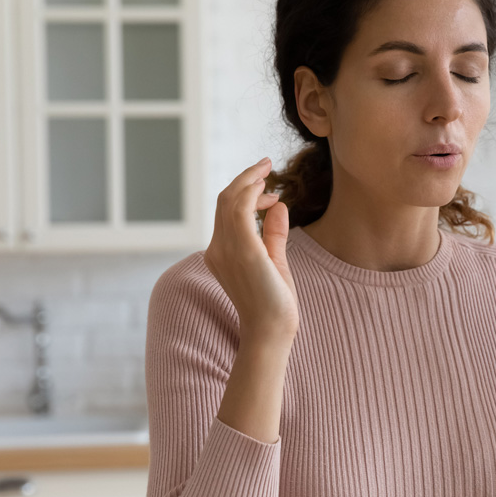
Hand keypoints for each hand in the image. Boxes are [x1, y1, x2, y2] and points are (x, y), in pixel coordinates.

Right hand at [204, 157, 298, 338]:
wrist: (272, 332)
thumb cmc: (274, 304)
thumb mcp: (275, 262)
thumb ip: (273, 234)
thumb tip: (278, 205)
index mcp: (220, 253)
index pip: (226, 212)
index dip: (245, 193)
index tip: (269, 190)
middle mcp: (217, 249)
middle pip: (225, 201)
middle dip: (245, 179)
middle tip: (266, 165)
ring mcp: (227, 250)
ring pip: (230, 200)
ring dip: (249, 180)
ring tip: (267, 169)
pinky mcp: (243, 250)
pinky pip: (239, 209)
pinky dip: (251, 192)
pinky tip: (267, 189)